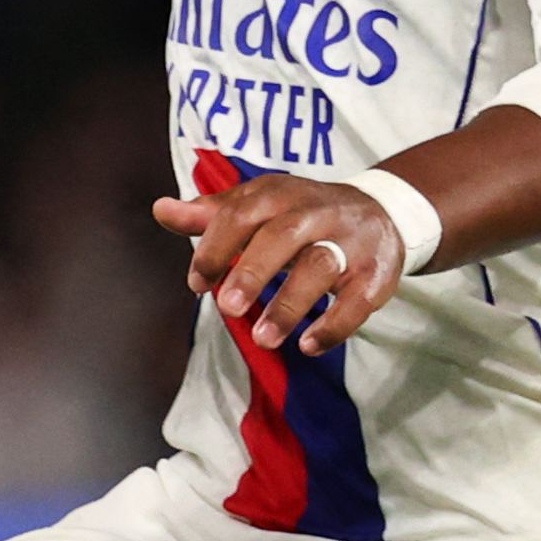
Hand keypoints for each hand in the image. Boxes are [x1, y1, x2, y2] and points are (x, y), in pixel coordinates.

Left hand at [149, 176, 405, 354]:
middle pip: (284, 236)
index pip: (241, 215)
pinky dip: (334, 325)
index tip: (196, 284)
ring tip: (262, 339)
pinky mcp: (376, 272)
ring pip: (321, 266)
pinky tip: (308, 346)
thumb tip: (160, 210)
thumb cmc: (300, 214)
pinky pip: (358, 300)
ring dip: (290, 304)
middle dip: (253, 272)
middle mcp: (316, 212)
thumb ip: (210, 215)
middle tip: (228, 308)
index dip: (215, 248)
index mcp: (278, 194)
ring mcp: (350, 241)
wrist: (380, 209)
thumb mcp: (257, 206)